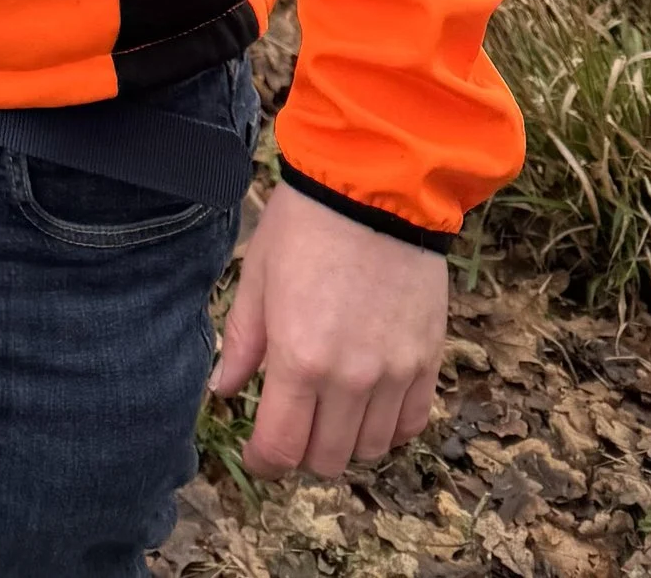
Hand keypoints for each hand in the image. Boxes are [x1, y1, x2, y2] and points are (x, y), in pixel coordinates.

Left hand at [211, 180, 447, 477]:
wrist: (373, 188)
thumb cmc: (305, 226)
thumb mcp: (257, 277)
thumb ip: (240, 342)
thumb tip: (222, 389)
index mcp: (299, 358)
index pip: (280, 448)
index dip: (264, 461)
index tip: (257, 454)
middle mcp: (350, 379)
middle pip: (326, 460)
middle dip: (301, 453)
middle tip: (291, 425)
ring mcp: (395, 374)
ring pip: (369, 449)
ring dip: (344, 441)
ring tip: (328, 411)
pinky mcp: (428, 361)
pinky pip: (410, 424)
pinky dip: (387, 427)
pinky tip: (368, 404)